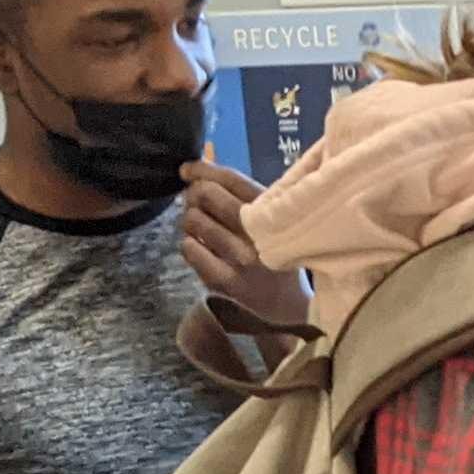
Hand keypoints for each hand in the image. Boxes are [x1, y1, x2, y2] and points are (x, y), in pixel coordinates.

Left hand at [178, 162, 313, 332]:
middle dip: (194, 194)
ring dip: (190, 221)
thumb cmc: (274, 255)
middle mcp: (260, 232)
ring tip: (200, 230)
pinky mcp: (225, 280)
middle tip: (195, 203)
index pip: (231, 179)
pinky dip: (189, 245)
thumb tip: (195, 166)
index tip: (186, 170)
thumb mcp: (270, 220)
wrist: (287, 307)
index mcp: (274, 212)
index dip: (203, 169)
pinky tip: (200, 249)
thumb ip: (238, 193)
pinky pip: (190, 249)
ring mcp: (242, 258)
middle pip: (206, 195)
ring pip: (193, 220)